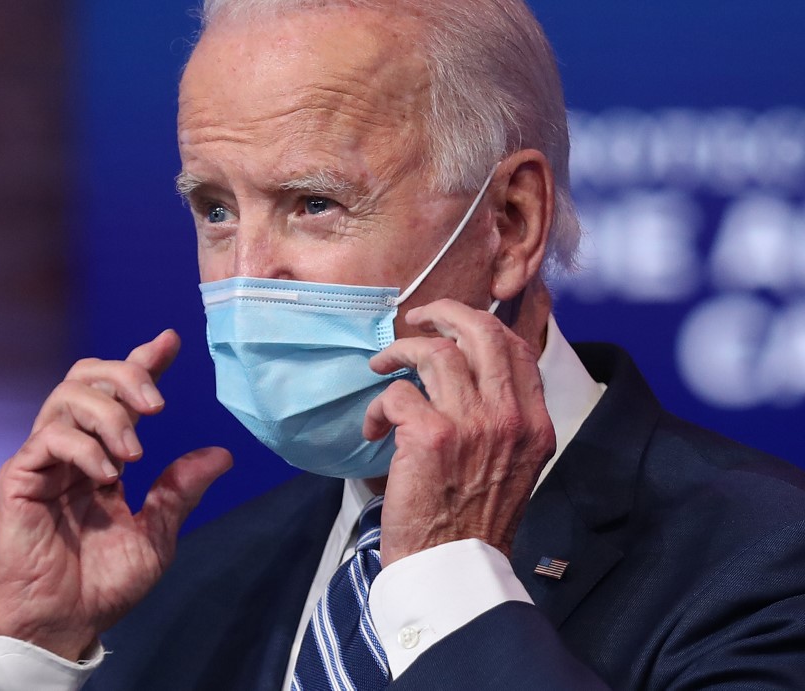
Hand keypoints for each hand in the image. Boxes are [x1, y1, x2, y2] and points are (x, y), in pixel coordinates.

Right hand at [0, 329, 231, 659]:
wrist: (65, 623)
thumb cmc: (103, 583)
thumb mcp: (157, 533)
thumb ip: (180, 489)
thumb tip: (222, 453)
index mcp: (103, 455)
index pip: (119, 394)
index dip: (142, 363)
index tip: (169, 341)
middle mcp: (71, 448)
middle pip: (86, 377)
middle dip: (126, 375)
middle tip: (158, 403)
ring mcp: (42, 460)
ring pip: (66, 396)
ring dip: (109, 414)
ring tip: (134, 454)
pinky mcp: (19, 478)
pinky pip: (48, 438)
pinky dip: (83, 446)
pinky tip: (107, 474)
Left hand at [363, 299, 554, 564]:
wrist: (455, 570)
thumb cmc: (475, 522)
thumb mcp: (513, 467)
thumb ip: (503, 421)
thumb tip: (473, 376)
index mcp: (534, 424)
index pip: (517, 348)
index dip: (482, 324)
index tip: (453, 326)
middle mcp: (509, 417)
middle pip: (481, 332)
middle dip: (445, 313)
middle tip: (419, 319)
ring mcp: (471, 424)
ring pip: (434, 352)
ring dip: (399, 352)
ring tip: (381, 366)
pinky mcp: (429, 435)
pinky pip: (396, 393)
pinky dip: (378, 406)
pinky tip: (373, 429)